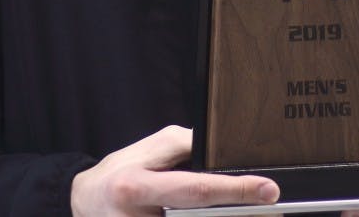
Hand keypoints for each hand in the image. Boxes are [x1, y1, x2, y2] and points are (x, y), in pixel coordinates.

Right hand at [71, 125, 279, 216]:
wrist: (87, 200)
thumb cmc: (125, 169)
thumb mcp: (152, 148)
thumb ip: (188, 148)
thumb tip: (225, 154)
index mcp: (137, 187)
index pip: (197, 189)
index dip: (236, 190)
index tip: (269, 190)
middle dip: (236, 215)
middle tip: (270, 208)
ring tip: (251, 210)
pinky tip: (221, 212)